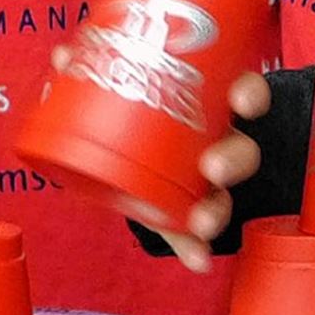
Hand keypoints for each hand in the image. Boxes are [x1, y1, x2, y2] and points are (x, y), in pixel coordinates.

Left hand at [49, 44, 271, 271]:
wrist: (124, 154)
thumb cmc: (134, 112)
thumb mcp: (117, 89)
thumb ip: (92, 74)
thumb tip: (64, 55)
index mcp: (210, 104)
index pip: (245, 93)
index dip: (250, 94)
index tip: (242, 101)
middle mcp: (216, 142)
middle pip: (242, 149)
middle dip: (233, 159)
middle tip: (212, 168)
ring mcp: (203, 182)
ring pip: (224, 195)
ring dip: (217, 209)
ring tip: (201, 222)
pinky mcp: (184, 213)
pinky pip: (196, 234)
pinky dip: (195, 248)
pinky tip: (196, 259)